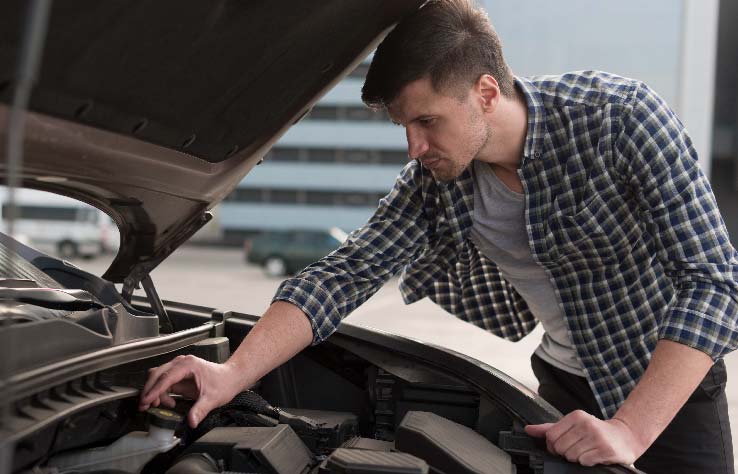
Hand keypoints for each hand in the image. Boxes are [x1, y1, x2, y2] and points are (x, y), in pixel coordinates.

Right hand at [138, 355, 246, 427]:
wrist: (232, 377)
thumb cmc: (224, 382)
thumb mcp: (213, 399)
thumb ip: (200, 410)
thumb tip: (191, 422)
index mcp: (188, 365)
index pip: (166, 377)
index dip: (154, 390)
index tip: (146, 401)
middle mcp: (182, 363)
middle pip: (157, 374)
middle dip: (149, 390)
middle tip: (145, 406)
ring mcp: (179, 367)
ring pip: (158, 377)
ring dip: (154, 391)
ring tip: (158, 406)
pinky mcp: (179, 375)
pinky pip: (164, 382)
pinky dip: (161, 392)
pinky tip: (169, 403)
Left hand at [524, 410, 644, 465]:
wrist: (625, 437)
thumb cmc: (596, 431)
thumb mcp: (573, 425)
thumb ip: (550, 428)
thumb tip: (529, 429)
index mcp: (576, 416)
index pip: (551, 436)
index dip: (553, 446)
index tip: (562, 446)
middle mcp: (586, 424)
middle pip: (560, 447)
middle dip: (566, 452)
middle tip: (577, 449)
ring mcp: (597, 436)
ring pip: (571, 456)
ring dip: (577, 458)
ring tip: (587, 451)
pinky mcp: (606, 450)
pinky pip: (585, 461)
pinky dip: (587, 462)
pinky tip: (594, 456)